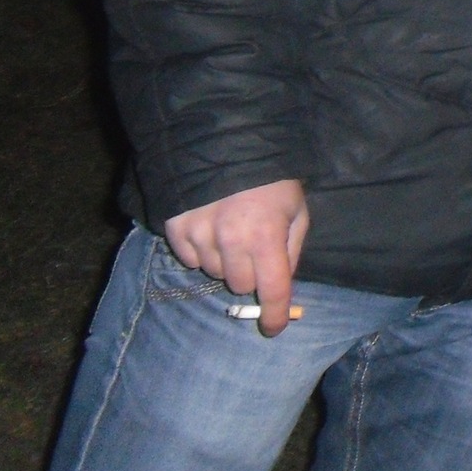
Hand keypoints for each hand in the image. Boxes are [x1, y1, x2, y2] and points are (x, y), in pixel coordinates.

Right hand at [165, 179, 308, 335]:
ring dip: (224, 261)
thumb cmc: (271, 179)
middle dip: (250, 272)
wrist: (227, 143)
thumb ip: (291, 248)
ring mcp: (200, 235)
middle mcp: (232, 241)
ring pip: (214, 274)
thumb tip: (281, 281)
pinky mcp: (176, 228)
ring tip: (231, 229)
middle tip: (254, 245)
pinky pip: (190, 260)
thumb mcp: (296, 209)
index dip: (275, 314)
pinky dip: (200, 250)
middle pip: (241, 285)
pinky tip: (209, 227)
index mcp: (267, 236)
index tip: (273, 327)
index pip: (272, 290)